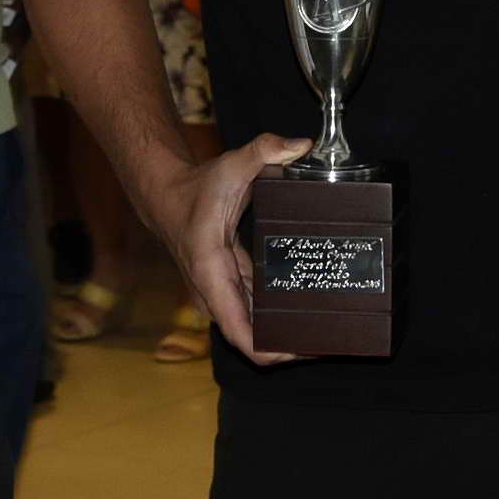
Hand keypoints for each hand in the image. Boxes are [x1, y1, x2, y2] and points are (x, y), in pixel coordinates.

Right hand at [133, 133, 313, 365]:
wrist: (167, 197)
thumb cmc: (198, 187)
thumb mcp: (231, 165)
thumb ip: (264, 150)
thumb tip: (300, 145)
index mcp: (213, 275)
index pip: (240, 334)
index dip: (270, 352)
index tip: (300, 354)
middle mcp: (215, 294)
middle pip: (252, 342)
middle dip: (288, 350)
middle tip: (330, 344)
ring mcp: (221, 294)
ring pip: (254, 332)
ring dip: (284, 338)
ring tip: (327, 335)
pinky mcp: (231, 288)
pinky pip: (255, 315)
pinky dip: (277, 320)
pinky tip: (307, 314)